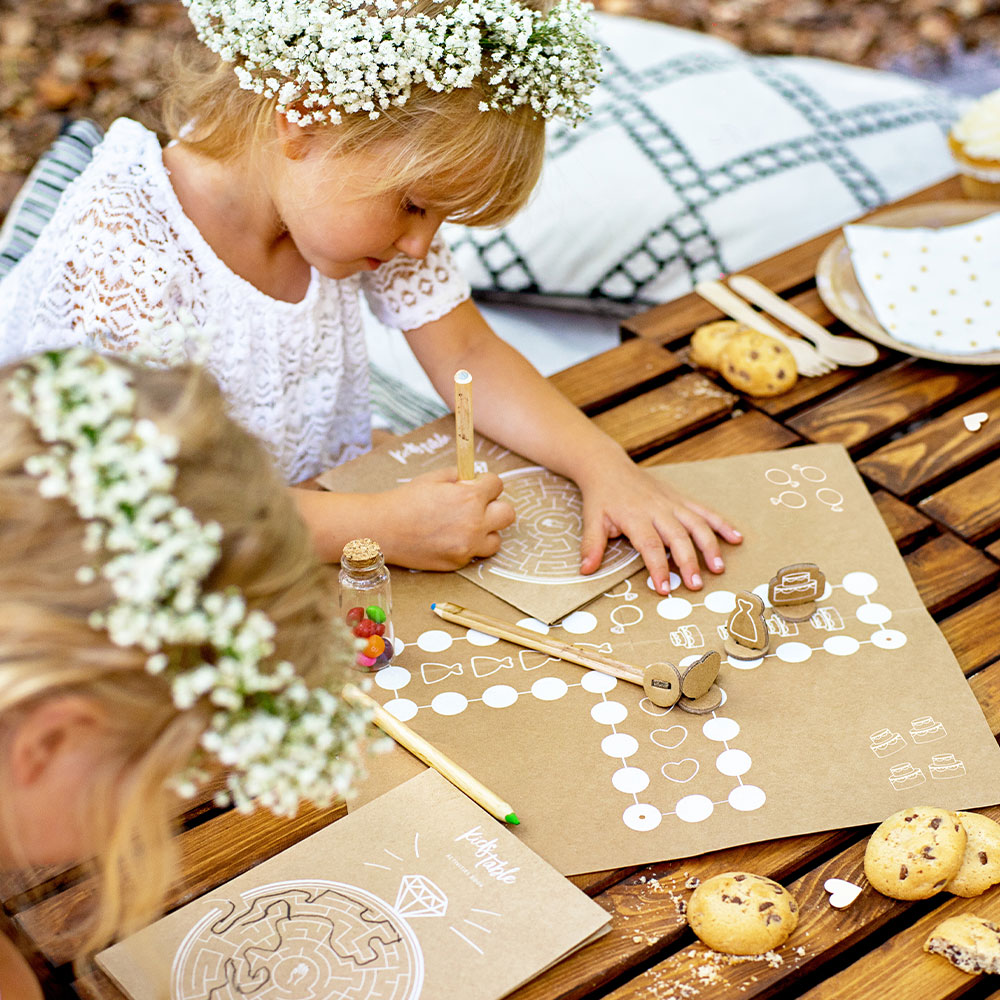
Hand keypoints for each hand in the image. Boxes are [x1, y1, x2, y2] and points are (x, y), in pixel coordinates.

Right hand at [376, 467, 514, 570]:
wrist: (382, 529)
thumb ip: (460, 477)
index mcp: (470, 497)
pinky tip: (449, 539)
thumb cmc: (405, 501)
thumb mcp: (434, 478)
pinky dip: (467, 546)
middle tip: (476, 506)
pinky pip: (474, 554)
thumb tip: (474, 479)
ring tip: (466, 526)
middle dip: (494, 507)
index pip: (498, 485)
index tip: (475, 486)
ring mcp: (467, 546)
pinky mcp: (458, 563)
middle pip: (508, 514)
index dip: (486, 484)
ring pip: (496, 540)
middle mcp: (474, 523)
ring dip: (486, 531)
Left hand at [576, 461, 741, 593]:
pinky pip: (704, 511)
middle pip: (677, 537)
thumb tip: (586, 570)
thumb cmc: (601, 497)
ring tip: (718, 568)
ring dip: (710, 546)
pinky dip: (721, 524)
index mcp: (634, 517)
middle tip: (696, 585)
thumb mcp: (592, 520)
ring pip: (696, 524)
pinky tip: (736, 538)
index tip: (664, 588)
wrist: (608, 466)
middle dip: (688, 562)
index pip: (650, 546)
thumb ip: (592, 546)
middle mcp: (657, 509)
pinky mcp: (680, 499)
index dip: (657, 568)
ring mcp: (672, 503)